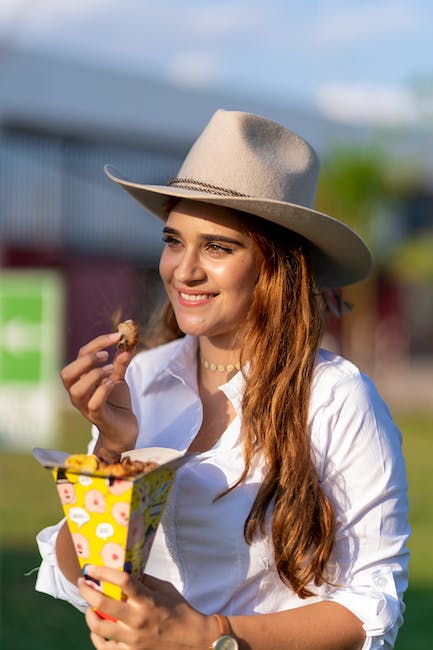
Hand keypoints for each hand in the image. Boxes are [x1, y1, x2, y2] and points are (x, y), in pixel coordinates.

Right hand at [60, 333, 137, 452]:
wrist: (124, 428)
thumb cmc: (117, 403)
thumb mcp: (118, 378)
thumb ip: (120, 363)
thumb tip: (128, 344)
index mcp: (81, 379)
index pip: (80, 355)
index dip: (98, 342)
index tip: (117, 335)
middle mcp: (78, 393)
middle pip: (67, 373)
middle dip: (86, 360)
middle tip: (106, 355)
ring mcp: (85, 406)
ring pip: (77, 389)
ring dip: (94, 375)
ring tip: (110, 372)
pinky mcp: (97, 417)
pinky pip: (94, 403)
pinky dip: (103, 390)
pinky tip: (113, 383)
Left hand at [78, 566, 211, 648]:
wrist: (193, 640)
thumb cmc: (179, 610)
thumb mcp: (165, 589)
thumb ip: (145, 580)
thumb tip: (127, 570)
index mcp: (148, 599)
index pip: (122, 580)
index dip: (103, 571)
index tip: (91, 567)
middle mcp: (138, 619)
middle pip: (102, 603)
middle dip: (87, 590)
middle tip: (82, 583)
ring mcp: (133, 639)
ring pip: (99, 627)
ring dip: (88, 614)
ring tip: (88, 607)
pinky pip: (105, 648)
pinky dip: (96, 638)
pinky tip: (95, 630)